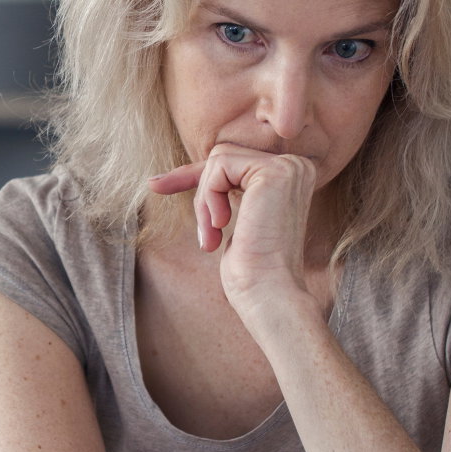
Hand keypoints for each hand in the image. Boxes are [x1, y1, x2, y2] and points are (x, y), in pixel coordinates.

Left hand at [149, 143, 319, 311]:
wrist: (267, 293)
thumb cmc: (249, 269)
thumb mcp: (226, 219)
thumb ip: (218, 191)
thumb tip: (165, 178)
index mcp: (288, 177)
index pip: (230, 165)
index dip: (192, 176)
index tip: (155, 186)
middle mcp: (295, 166)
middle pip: (223, 158)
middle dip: (203, 195)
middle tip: (208, 236)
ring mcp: (289, 167)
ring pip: (218, 160)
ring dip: (205, 200)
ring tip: (213, 234)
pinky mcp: (274, 172)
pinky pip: (219, 165)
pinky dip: (209, 196)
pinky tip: (221, 225)